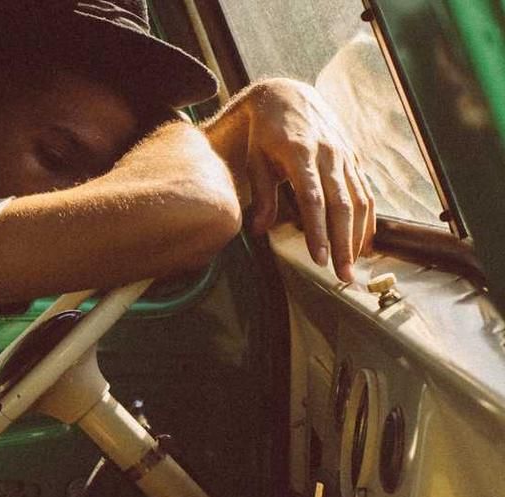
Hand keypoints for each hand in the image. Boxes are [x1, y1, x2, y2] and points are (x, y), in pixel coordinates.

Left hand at [206, 78, 374, 280]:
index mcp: (301, 153)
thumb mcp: (255, 159)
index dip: (318, 231)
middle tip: (342, 275)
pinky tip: (365, 243)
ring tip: (353, 266)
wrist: (286, 95)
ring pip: (359, 200)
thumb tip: (258, 231)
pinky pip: (365, 191)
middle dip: (343, 243)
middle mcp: (329, 154)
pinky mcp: (353, 159)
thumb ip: (262, 195)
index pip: (313, 199)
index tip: (319, 259)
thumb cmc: (264, 133)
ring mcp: (345, 156)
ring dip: (358, 236)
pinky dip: (367, 219)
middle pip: (341, 205)